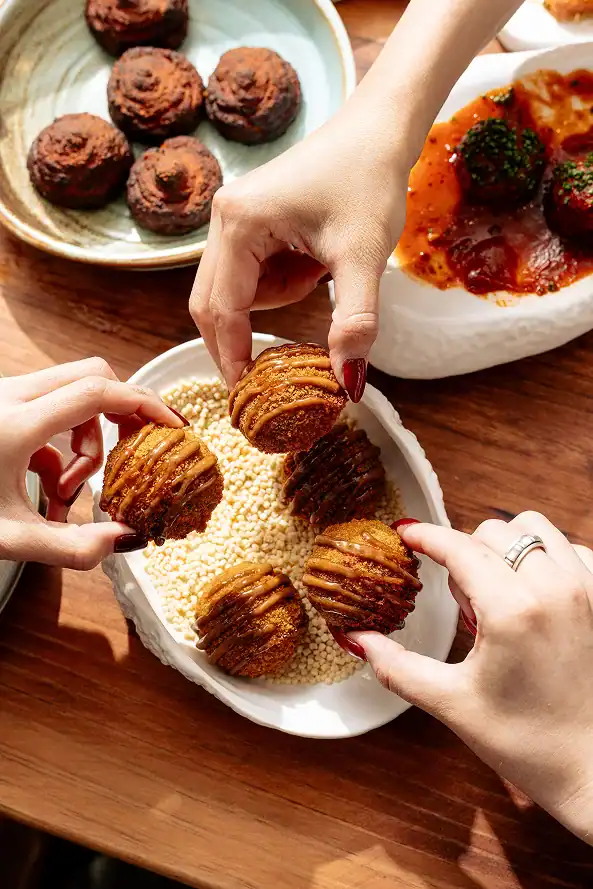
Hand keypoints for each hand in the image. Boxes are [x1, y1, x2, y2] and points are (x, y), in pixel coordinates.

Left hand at [0, 358, 184, 569]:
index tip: (174, 427)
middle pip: (91, 375)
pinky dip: (60, 444)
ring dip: (86, 438)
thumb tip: (126, 541)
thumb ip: (70, 548)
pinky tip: (45, 487)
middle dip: (120, 414)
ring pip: (70, 393)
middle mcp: (10, 396)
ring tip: (69, 491)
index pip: (98, 392)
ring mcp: (2, 397)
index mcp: (16, 422)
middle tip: (136, 450)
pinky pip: (47, 410)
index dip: (145, 404)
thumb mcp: (9, 539)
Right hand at [190, 102, 409, 394]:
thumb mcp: (363, 257)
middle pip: (212, 303)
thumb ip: (354, 320)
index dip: (232, 357)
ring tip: (319, 274)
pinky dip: (281, 285)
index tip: (244, 398)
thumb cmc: (369, 180)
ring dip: (274, 302)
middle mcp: (223, 219)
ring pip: (236, 291)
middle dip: (241, 339)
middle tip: (264, 381)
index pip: (222, 309)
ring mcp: (232, 218)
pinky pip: (253, 274)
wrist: (379, 129)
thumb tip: (347, 382)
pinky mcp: (249, 221)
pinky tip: (313, 264)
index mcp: (238, 224)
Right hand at [353, 513, 592, 842]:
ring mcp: (586, 588)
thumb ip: (397, 666)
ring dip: (506, 547)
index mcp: (513, 610)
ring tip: (499, 592)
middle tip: (465, 606)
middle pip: (493, 531)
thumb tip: (356, 638)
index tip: (405, 533)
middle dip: (466, 554)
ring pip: (534, 528)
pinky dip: (545, 557)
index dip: (425, 535)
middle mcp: (555, 588)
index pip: (459, 547)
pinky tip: (534, 594)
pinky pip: (570, 547)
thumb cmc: (529, 743)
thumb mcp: (453, 704)